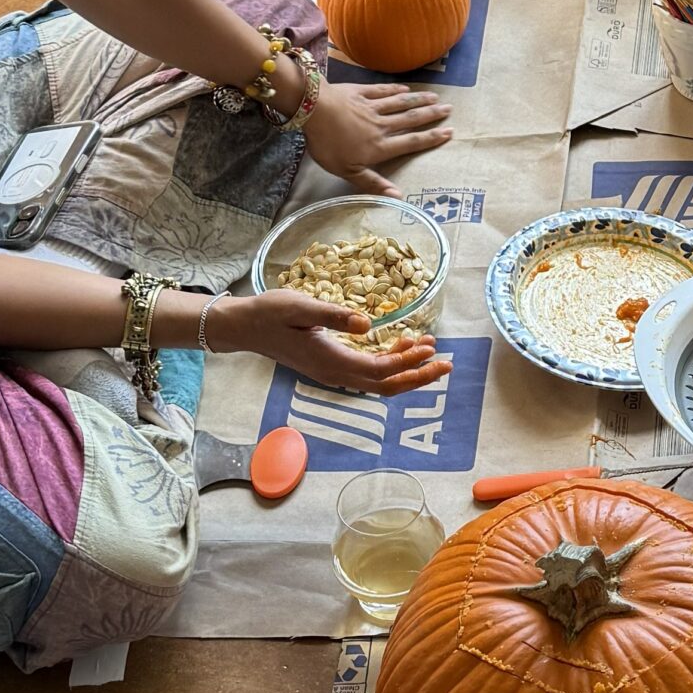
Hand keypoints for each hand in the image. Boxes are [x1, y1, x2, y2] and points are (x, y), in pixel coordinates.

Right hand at [205, 289, 452, 396]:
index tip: (431, 349)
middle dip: (418, 376)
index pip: (379, 370)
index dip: (407, 362)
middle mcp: (335, 374)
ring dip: (408, 370)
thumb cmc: (270, 313)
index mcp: (330, 361)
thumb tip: (366, 324)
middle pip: (385, 385)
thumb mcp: (300, 307)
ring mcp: (333, 373)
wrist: (244, 327)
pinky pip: (368, 373)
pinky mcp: (331, 366)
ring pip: (379, 382)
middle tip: (448, 365)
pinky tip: (404, 345)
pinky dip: (391, 364)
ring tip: (433, 352)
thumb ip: (334, 316)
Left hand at [304, 81, 452, 195]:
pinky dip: (395, 89)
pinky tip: (405, 88)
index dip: (431, 138)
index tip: (449, 132)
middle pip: (410, 120)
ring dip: (419, 100)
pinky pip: (382, 90)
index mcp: (379, 146)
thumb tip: (399, 196)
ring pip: (400, 103)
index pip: (411, 142)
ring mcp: (371, 107)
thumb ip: (373, 183)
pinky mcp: (359, 92)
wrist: (313, 110)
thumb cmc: (328, 145)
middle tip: (449, 109)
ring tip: (435, 97)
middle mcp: (381, 125)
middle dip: (431, 115)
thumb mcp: (348, 172)